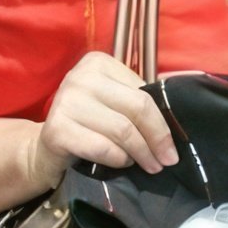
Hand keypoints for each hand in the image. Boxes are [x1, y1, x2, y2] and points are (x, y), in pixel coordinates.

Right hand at [27, 52, 177, 180]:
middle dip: (157, 139)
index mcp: (99, 62)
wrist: (48, 148)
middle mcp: (81, 76)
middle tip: (167, 160)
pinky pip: (102, 148)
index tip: (172, 145)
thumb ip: (140, 102)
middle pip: (137, 109)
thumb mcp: (116, 102)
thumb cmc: (90, 122)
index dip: (163, 122)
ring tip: (149, 165)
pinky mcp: (56, 130)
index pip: (144, 93)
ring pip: (122, 130)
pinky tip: (123, 163)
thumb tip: (178, 123)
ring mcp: (65, 102)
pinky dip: (119, 159)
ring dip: (141, 153)